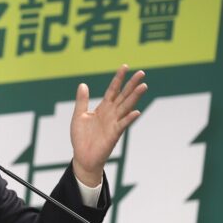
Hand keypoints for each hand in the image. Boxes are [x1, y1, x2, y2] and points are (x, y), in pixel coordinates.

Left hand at [70, 65, 146, 186]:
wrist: (82, 156)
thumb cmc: (81, 137)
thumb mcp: (78, 116)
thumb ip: (82, 101)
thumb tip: (83, 84)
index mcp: (103, 108)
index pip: (113, 90)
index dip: (118, 79)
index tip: (125, 66)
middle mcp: (111, 113)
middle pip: (123, 96)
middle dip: (132, 84)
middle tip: (142, 73)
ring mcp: (114, 123)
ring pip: (126, 107)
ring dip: (135, 97)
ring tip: (144, 86)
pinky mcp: (114, 134)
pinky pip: (123, 124)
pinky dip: (129, 118)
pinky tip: (136, 111)